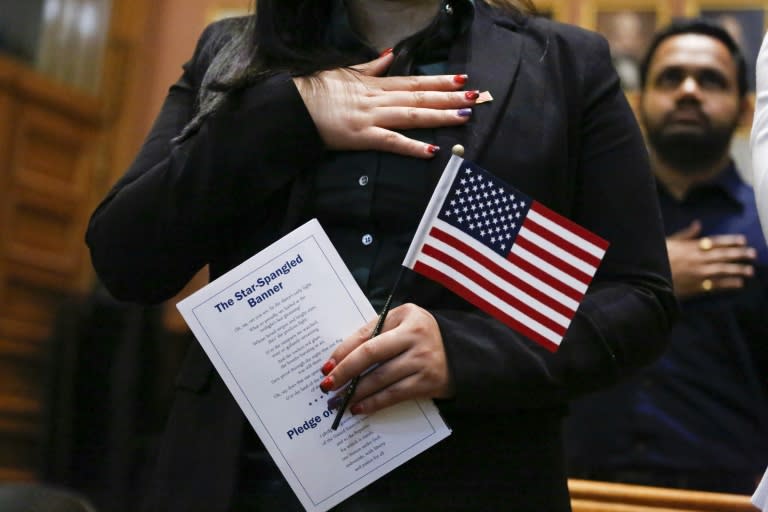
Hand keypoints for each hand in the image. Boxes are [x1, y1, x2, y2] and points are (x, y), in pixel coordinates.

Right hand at [292, 52, 476, 157]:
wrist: (291, 107)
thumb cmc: (315, 90)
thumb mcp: (344, 72)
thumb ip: (370, 66)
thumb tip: (389, 54)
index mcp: (374, 84)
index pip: (413, 81)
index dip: (438, 80)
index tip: (461, 78)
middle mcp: (377, 99)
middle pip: (419, 96)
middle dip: (449, 97)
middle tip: (475, 97)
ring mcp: (371, 117)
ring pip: (412, 115)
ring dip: (440, 115)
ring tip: (463, 116)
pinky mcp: (361, 137)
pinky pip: (391, 141)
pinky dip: (412, 146)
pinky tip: (431, 150)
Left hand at [319, 303, 453, 414]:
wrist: (461, 354)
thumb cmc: (423, 336)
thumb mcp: (404, 322)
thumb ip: (377, 331)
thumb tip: (342, 356)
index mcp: (406, 316)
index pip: (367, 334)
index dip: (344, 351)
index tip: (327, 365)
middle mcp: (415, 336)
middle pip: (371, 355)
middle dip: (345, 371)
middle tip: (327, 385)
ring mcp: (422, 360)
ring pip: (380, 378)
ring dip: (355, 391)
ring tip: (338, 401)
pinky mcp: (427, 383)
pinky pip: (394, 395)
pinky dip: (373, 403)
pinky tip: (358, 407)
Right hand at [666, 220, 755, 297]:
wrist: (647, 278)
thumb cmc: (657, 258)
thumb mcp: (668, 242)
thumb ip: (685, 234)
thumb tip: (698, 224)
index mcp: (691, 247)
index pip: (715, 242)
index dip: (730, 241)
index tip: (743, 240)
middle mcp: (697, 259)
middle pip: (723, 255)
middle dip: (740, 254)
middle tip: (753, 254)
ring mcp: (698, 273)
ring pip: (723, 270)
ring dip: (738, 270)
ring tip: (750, 270)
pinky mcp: (696, 286)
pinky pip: (716, 285)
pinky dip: (728, 284)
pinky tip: (739, 283)